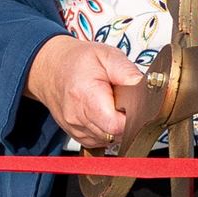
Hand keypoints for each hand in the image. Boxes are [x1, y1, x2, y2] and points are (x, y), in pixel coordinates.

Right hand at [28, 34, 144, 152]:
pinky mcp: (76, 135)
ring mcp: (75, 129)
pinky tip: (104, 114)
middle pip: (115, 134)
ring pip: (109, 140)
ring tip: (111, 105)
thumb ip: (127, 72)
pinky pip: (100, 141)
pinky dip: (106, 130)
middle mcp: (77, 117)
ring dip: (116, 126)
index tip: (134, 104)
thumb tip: (146, 88)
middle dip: (126, 121)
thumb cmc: (78, 61)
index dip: (132, 117)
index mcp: (86, 96)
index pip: (116, 125)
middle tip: (123, 101)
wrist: (51, 69)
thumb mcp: (107, 55)